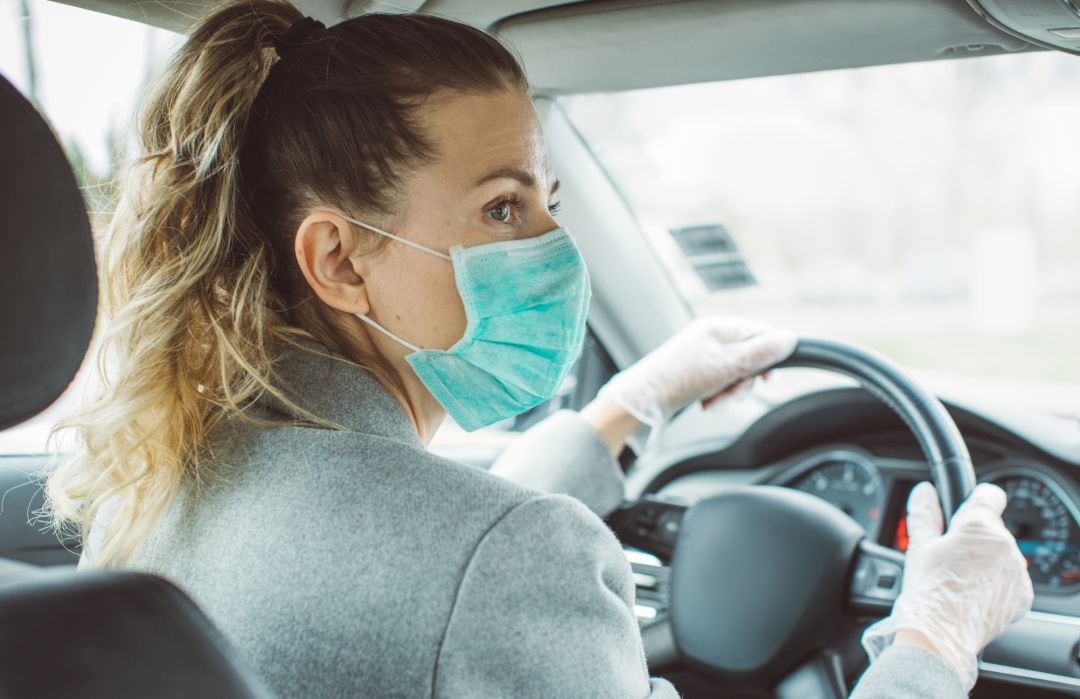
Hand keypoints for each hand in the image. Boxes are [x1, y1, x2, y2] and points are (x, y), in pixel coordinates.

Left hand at [595, 317, 796, 426]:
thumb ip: (758, 353)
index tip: (765, 379)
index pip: (762, 334)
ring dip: (729, 392)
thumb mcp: (724, 366)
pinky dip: (717, 396)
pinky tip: (704, 402)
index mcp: (719, 327)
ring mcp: (704, 355)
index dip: (768, 358)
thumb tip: (791, 338)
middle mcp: (712, 337)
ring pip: (737, 374)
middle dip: (743, 381)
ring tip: (711, 400)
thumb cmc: (677, 379)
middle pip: (751, 357)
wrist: (641, 401)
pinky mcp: (697, 374)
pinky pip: (721, 383)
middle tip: (727, 392)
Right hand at [862, 482, 1033, 690]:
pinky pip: (1010, 579)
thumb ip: (924, 513)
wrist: (942, 634)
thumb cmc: (928, 591)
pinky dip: (996, 584)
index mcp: (978, 526)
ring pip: (1001, 555)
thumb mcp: (919, 546)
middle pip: (992, 529)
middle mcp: (1004, 544)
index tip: (963, 514)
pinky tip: (974, 594)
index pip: (989, 495)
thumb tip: (923, 492)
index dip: (974, 502)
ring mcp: (1016, 570)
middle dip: (974, 539)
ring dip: (986, 561)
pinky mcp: (1023, 594)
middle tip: (951, 558)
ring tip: (960, 580)